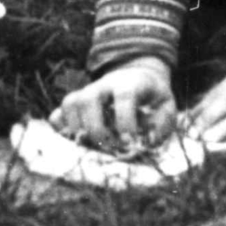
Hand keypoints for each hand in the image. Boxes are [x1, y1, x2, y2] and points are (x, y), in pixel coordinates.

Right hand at [48, 56, 175, 148]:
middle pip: (89, 97)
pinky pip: (58, 113)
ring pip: (71, 103)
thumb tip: (147, 143)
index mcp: (130, 83)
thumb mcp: (166, 106)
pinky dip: (60, 129)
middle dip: (96, 127)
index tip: (129, 144)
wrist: (138, 77)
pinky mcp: (76, 106)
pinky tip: (71, 142)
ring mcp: (87, 93)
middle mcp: (104, 85)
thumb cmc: (152, 97)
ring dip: (76, 128)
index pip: (124, 96)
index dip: (125, 120)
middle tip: (107, 147)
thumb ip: (162, 124)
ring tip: (89, 146)